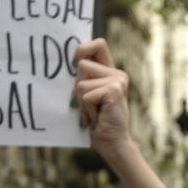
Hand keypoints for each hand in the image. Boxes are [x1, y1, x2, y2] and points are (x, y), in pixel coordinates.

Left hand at [72, 38, 131, 159]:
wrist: (112, 144)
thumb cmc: (97, 121)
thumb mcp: (88, 95)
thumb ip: (83, 78)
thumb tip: (70, 61)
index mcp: (111, 71)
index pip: (98, 44)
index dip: (83, 48)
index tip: (73, 65)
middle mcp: (117, 73)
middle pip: (81, 64)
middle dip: (77, 87)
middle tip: (89, 104)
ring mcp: (118, 81)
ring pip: (81, 83)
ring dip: (82, 103)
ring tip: (93, 113)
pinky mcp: (114, 91)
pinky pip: (86, 95)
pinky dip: (86, 110)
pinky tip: (97, 118)